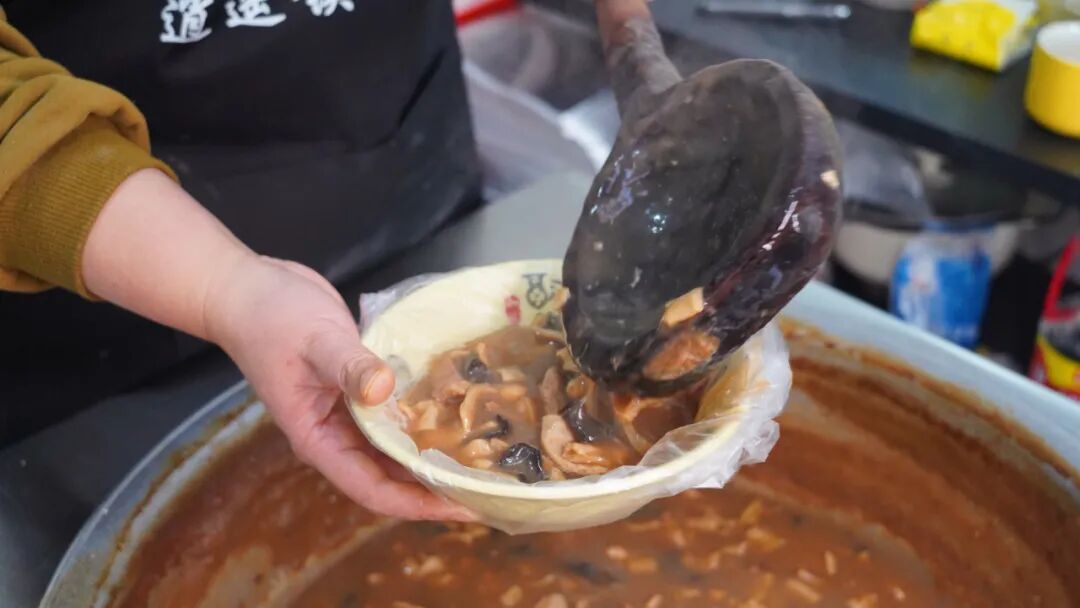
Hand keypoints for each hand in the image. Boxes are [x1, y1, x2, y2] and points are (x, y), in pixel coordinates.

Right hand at [201, 254, 473, 520]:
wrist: (251, 289)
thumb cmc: (270, 319)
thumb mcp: (315, 341)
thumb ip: (349, 366)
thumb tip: (381, 391)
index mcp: (318, 438)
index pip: (373, 489)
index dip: (418, 503)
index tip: (462, 504)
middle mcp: (336, 435)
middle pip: (391, 477)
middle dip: (435, 486)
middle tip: (489, 486)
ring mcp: (349, 413)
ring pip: (396, 449)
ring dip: (433, 455)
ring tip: (483, 459)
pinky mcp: (361, 389)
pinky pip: (396, 415)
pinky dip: (423, 420)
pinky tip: (458, 414)